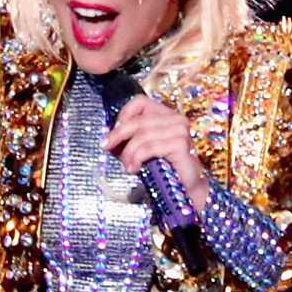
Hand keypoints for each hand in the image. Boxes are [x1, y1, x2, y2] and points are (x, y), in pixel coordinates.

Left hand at [102, 94, 212, 213]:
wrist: (187, 189)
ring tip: (125, 167)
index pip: (140, 102)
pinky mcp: (180, 144)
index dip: (123, 114)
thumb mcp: (143, 150)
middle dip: (118, 134)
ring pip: (142, 135)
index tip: (113, 132)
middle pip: (138, 120)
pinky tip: (133, 169)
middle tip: (105, 146)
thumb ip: (129, 140)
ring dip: (128, 153)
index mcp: (167, 115)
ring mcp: (180, 130)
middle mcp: (175, 118)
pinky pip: (149, 147)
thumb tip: (108, 138)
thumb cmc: (164, 169)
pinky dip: (136, 159)